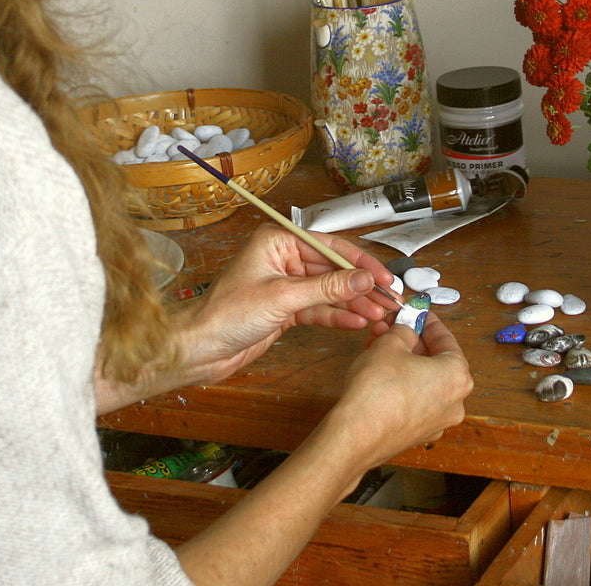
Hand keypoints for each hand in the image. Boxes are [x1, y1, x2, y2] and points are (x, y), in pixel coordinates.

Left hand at [174, 222, 398, 382]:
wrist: (200, 349)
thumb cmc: (228, 314)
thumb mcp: (283, 297)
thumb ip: (328, 288)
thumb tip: (364, 278)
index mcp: (277, 241)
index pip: (330, 246)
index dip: (360, 262)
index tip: (384, 277)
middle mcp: (283, 258)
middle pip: (333, 269)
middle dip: (361, 286)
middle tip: (390, 300)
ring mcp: (285, 284)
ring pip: (329, 291)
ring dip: (354, 303)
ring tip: (380, 315)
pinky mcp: (285, 309)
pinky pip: (319, 308)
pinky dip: (338, 316)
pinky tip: (359, 323)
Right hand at [327, 311, 473, 465]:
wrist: (357, 434)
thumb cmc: (378, 390)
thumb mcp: (390, 343)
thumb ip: (404, 330)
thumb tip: (407, 329)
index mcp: (457, 376)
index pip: (446, 339)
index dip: (427, 322)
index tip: (417, 312)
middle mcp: (455, 402)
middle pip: (436, 361)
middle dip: (411, 342)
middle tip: (392, 328)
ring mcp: (437, 421)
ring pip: (423, 381)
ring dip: (404, 362)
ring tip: (378, 347)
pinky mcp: (418, 433)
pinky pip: (415, 400)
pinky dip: (402, 384)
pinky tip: (380, 373)